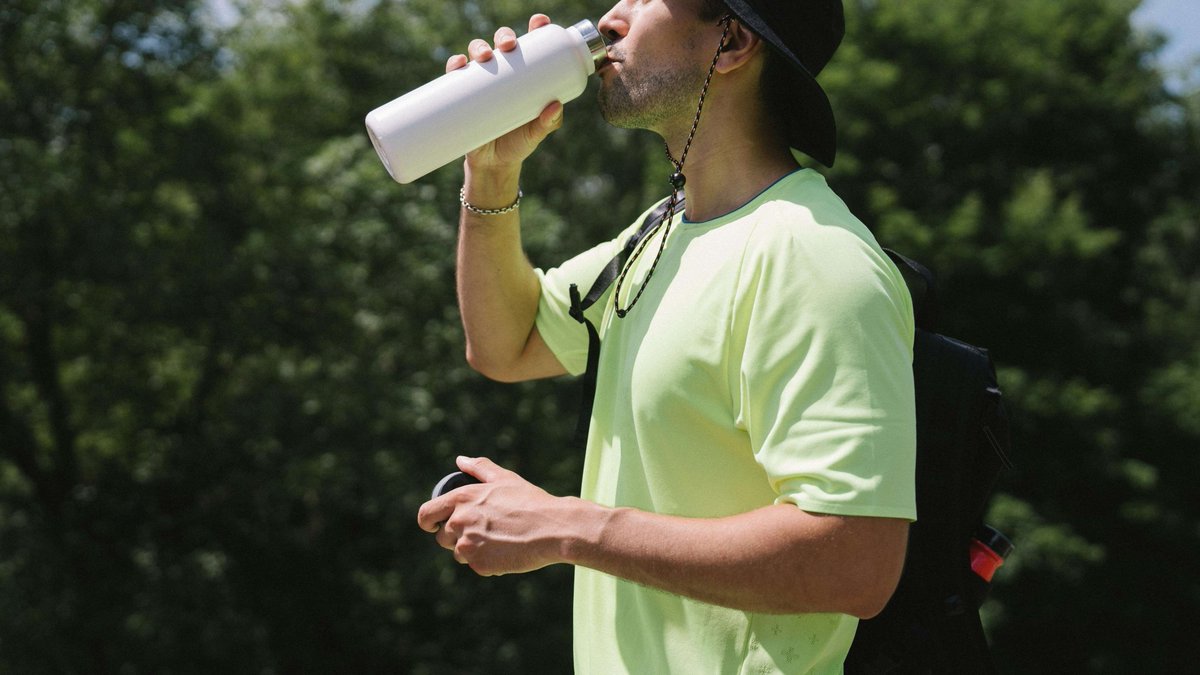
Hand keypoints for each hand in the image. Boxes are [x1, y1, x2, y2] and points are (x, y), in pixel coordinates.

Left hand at [417, 456, 579, 575]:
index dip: (428, 522)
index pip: (426, 514)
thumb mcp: (505, 479)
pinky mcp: (479, 565)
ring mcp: (468, 545)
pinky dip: (487, 563)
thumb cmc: (531, 501)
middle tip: (482, 532)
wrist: (553, 528)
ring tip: (497, 541)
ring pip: (458, 554)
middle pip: (442, 537)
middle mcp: (460, 521)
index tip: (434, 526)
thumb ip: (479, 467)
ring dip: (471, 550)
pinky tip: (506, 552)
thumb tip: (460, 460)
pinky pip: (475, 566)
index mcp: (462, 498)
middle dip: (457, 537)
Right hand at [446, 14, 564, 172]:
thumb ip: (549, 122)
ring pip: (478, 52)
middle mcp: (503, 72)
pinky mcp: (461, 94)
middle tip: (509, 45)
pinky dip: (455, 64)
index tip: (539, 22)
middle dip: (505, 36)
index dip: (536, 28)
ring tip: (485, 56)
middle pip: (502, 43)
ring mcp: (481, 81)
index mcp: (525, 74)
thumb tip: (556, 105)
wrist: (493, 164)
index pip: (531, 45)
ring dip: (479, 46)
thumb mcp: (537, 133)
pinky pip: (455, 73)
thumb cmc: (519, 143)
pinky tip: (458, 63)